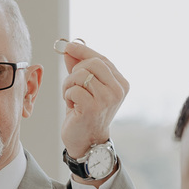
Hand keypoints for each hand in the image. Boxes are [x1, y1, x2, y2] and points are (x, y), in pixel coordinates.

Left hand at [60, 41, 129, 158]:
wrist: (87, 142)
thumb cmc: (86, 113)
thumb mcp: (85, 87)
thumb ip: (80, 67)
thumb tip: (70, 48)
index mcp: (121, 84)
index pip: (102, 59)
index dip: (83, 51)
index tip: (69, 46)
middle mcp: (117, 90)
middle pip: (92, 63)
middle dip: (75, 71)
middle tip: (71, 85)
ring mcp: (107, 99)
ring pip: (80, 75)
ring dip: (69, 85)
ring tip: (71, 97)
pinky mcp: (93, 107)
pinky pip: (74, 89)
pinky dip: (67, 96)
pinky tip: (72, 106)